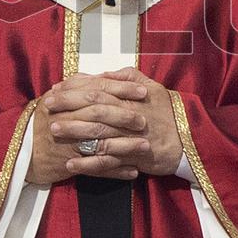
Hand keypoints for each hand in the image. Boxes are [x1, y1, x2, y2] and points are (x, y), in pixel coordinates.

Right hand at [26, 73, 150, 183]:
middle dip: (125, 117)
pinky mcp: (70, 164)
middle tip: (144, 120)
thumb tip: (102, 75)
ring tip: (146, 147)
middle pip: (100, 115)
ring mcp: (68, 142)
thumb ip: (78, 85)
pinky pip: (97, 168)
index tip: (142, 91)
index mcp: (64, 99)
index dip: (121, 89)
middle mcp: (66, 119)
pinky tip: (133, 171)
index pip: (97, 89)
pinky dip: (116, 171)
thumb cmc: (42, 122)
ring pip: (101, 142)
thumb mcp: (55, 98)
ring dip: (126, 146)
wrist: (21, 151)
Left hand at [61, 67, 183, 177]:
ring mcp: (131, 137)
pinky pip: (108, 162)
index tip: (56, 88)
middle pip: (94, 108)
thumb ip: (128, 77)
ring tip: (53, 131)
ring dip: (74, 132)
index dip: (75, 88)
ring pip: (98, 133)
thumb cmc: (168, 112)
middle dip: (68, 106)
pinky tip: (71, 165)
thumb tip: (105, 72)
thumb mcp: (152, 87)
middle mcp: (129, 114)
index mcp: (131, 96)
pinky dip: (88, 164)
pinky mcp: (134, 157)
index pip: (99, 88)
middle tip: (47, 106)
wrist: (190, 140)